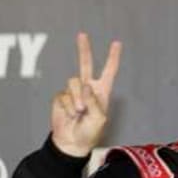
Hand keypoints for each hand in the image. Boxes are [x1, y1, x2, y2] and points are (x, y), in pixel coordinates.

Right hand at [50, 32, 121, 157]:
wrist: (72, 142)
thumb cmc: (89, 132)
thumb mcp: (99, 119)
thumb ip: (94, 101)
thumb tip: (86, 86)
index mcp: (102, 92)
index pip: (109, 71)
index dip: (113, 58)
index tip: (116, 43)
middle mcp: (88, 88)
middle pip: (85, 64)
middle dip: (84, 49)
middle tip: (82, 35)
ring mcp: (73, 92)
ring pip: (74, 82)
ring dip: (76, 98)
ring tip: (79, 112)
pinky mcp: (61, 97)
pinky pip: (63, 95)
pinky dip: (67, 105)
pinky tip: (70, 114)